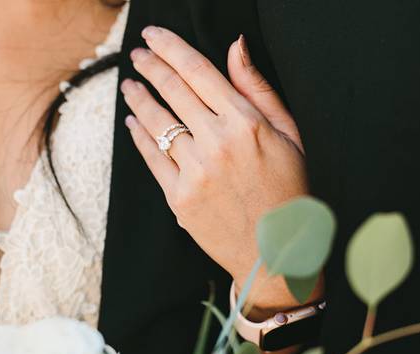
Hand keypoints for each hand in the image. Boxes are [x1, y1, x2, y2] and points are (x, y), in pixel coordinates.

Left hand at [121, 28, 309, 308]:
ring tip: (130, 86)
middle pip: (173, 92)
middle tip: (138, 55)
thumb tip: (235, 46)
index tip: (153, 36)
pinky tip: (134, 123)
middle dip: (150, 67)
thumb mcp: (289, 133)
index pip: (198, 72)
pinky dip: (140, 136)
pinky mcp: (178, 198)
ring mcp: (194, 172)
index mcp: (246, 123)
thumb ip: (257, 88)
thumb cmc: (288, 189)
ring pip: (158, 123)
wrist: (276, 251)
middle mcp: (217, 143)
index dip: (170, 49)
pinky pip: (152, 158)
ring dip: (139, 99)